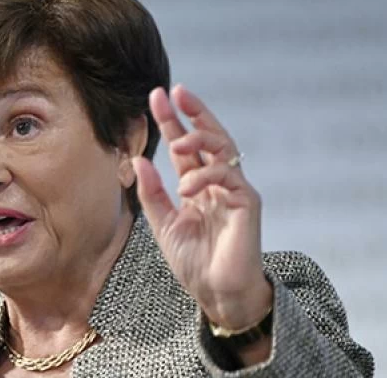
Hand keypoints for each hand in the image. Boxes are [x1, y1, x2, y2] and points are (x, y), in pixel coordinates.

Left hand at [132, 85, 271, 328]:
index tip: (156, 97)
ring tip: (176, 144)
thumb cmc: (194, 262)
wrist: (216, 293)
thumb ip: (153, 193)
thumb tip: (139, 160)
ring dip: (198, 139)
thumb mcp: (163, 224)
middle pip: (209, 137)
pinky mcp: (247, 202)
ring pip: (223, 148)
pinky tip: (187, 187)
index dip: (173, 121)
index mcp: (198, 186)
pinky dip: (205, 175)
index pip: (186, 147)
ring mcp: (235, 190)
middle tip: (174, 93)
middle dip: (193, 112)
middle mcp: (218, 183)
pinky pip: (228, 176)